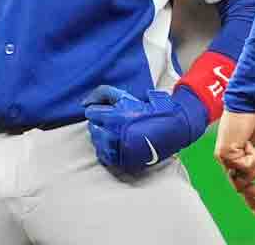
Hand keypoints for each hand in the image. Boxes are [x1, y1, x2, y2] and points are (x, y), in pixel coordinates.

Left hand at [82, 85, 205, 174]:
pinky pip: (103, 156)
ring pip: (96, 142)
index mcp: (116, 117)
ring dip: (102, 136)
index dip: (99, 110)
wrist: (171, 130)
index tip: (109, 111)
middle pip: (92, 128)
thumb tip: (83, 103)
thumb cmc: (148, 110)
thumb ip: (103, 93)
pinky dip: (107, 149)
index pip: (91, 113)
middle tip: (114, 121)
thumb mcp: (126, 97)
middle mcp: (114, 135)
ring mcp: (118, 150)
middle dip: (100, 123)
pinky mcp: (123, 161)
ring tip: (116, 132)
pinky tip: (117, 143)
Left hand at [213, 110, 254, 214]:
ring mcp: (224, 158)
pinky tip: (250, 144)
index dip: (250, 199)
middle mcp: (228, 161)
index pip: (241, 183)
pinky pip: (245, 167)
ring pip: (245, 178)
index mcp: (237, 158)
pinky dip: (254, 158)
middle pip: (241, 187)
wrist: (249, 103)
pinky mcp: (223, 154)